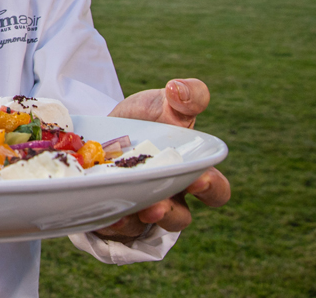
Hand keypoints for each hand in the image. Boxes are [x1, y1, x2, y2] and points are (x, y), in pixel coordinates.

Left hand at [93, 78, 230, 240]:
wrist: (100, 126)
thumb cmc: (146, 118)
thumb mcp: (165, 102)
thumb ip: (186, 95)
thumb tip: (179, 88)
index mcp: (191, 174)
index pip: (214, 191)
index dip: (211, 189)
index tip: (199, 178)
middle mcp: (168, 197)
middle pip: (179, 218)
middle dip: (171, 214)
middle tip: (158, 205)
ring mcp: (138, 207)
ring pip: (144, 226)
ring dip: (136, 221)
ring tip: (129, 210)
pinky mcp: (109, 212)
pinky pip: (112, 226)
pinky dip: (109, 221)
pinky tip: (102, 213)